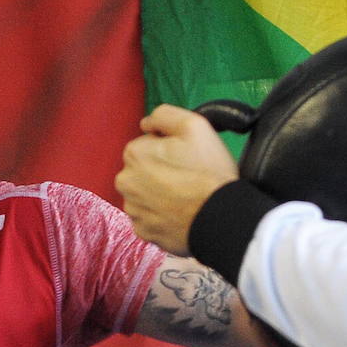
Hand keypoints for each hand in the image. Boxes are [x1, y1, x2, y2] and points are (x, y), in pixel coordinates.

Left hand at [116, 104, 238, 254]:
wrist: (221, 218)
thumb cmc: (208, 172)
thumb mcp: (194, 125)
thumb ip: (164, 115)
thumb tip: (147, 123)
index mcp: (134, 154)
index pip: (147, 144)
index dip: (169, 149)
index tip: (186, 157)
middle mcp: (125, 182)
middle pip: (143, 170)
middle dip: (161, 171)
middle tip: (188, 177)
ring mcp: (133, 210)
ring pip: (146, 195)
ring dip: (160, 194)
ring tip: (186, 197)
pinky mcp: (143, 231)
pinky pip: (150, 219)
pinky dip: (163, 216)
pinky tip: (181, 213)